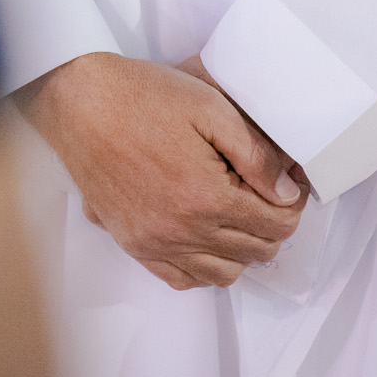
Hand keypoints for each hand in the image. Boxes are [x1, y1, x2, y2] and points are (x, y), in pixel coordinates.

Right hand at [15, 53, 305, 290]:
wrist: (83, 104)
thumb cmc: (145, 97)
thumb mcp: (211, 108)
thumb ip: (256, 154)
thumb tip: (287, 191)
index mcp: (207, 198)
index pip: (276, 225)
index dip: (293, 203)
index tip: (291, 180)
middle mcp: (183, 232)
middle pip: (256, 252)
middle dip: (273, 222)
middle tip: (267, 188)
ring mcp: (155, 244)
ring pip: (224, 273)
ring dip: (243, 247)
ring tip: (239, 209)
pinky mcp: (134, 245)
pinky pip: (183, 279)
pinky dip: (205, 265)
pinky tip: (206, 234)